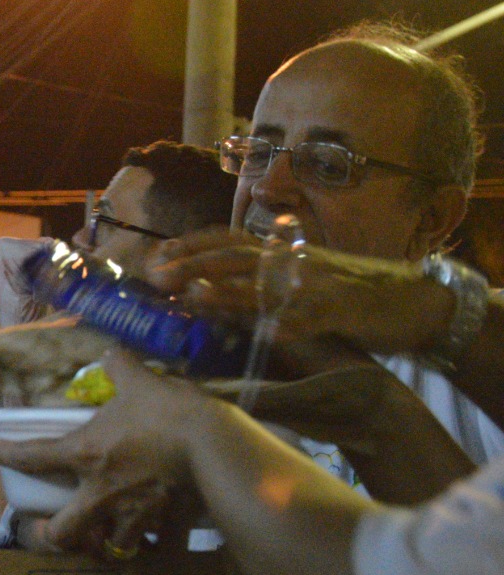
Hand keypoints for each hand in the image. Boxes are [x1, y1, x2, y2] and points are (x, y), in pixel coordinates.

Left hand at [0, 348, 206, 559]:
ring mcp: (134, 516)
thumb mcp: (139, 381)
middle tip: (55, 529)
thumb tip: (111, 352)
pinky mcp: (166, 527)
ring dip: (108, 542)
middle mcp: (101, 494)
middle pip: (64, 533)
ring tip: (111, 534)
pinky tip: (160, 534)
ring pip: (111, 547)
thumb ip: (120, 366)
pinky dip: (157, 543)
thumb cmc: (168, 412)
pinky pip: (157, 545)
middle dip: (55, 536)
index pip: (33, 456)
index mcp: (85, 454)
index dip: (8, 454)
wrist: (214, 446)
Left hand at [146, 229, 452, 355]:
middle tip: (157, 274)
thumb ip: (259, 285)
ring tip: (193, 296)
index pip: (228, 240)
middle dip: (194, 262)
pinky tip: (264, 333)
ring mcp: (318, 285)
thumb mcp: (300, 281)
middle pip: (236, 254)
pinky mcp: (344, 312)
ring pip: (267, 283)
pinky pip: (312, 318)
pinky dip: (288, 326)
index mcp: (283, 253)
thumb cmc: (353, 293)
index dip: (191, 246)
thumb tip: (208, 292)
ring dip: (227, 290)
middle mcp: (294, 262)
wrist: (418, 300)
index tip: (157, 256)